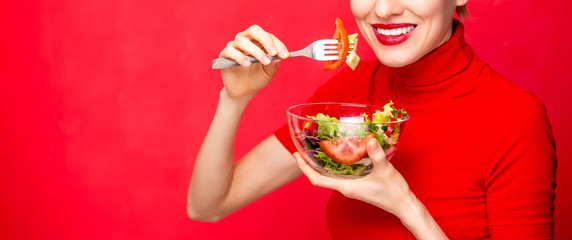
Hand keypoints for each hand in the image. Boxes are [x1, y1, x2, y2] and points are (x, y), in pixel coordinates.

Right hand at [219, 25, 289, 102]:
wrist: (244, 90)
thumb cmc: (257, 77)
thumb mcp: (269, 71)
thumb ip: (274, 63)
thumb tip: (278, 55)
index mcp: (258, 41)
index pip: (268, 36)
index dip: (277, 44)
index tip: (285, 55)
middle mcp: (246, 39)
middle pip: (254, 30)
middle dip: (265, 40)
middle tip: (273, 52)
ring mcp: (234, 46)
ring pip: (242, 41)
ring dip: (255, 51)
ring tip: (264, 62)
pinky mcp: (225, 55)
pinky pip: (230, 51)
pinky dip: (240, 57)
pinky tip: (247, 64)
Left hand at [294, 138, 413, 217]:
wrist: (403, 204)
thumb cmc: (394, 191)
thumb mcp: (385, 171)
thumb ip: (377, 156)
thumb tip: (370, 140)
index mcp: (346, 186)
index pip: (317, 179)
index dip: (304, 167)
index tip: (296, 154)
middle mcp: (344, 187)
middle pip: (319, 176)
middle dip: (308, 163)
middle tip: (302, 146)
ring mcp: (350, 186)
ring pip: (328, 175)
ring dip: (319, 164)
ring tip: (315, 147)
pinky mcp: (356, 184)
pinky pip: (338, 174)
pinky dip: (332, 164)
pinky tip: (336, 153)